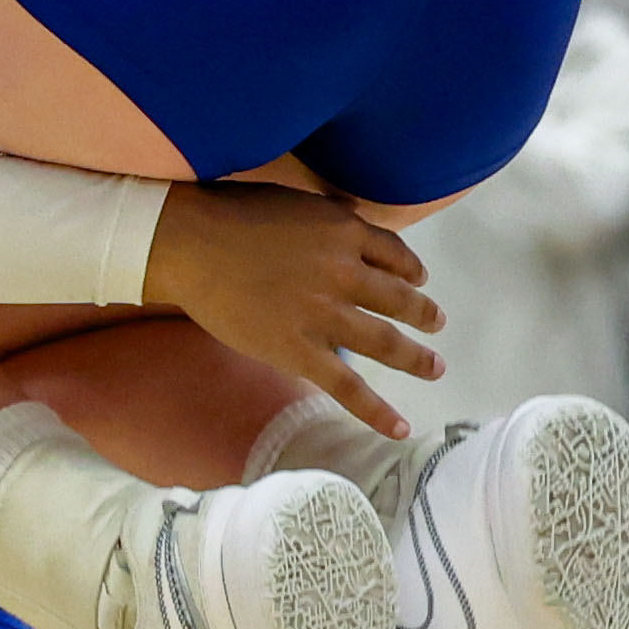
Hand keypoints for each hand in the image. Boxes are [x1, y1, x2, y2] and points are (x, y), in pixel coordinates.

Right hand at [138, 182, 444, 427]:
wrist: (191, 243)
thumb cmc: (233, 214)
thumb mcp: (297, 202)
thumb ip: (331, 217)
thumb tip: (354, 220)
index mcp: (346, 232)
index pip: (396, 254)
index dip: (412, 269)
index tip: (418, 280)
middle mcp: (345, 273)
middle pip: (399, 298)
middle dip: (423, 313)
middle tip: (437, 323)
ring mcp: (324, 315)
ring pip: (385, 342)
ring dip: (417, 357)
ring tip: (435, 367)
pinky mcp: (299, 351)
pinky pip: (348, 387)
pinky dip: (377, 410)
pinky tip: (399, 427)